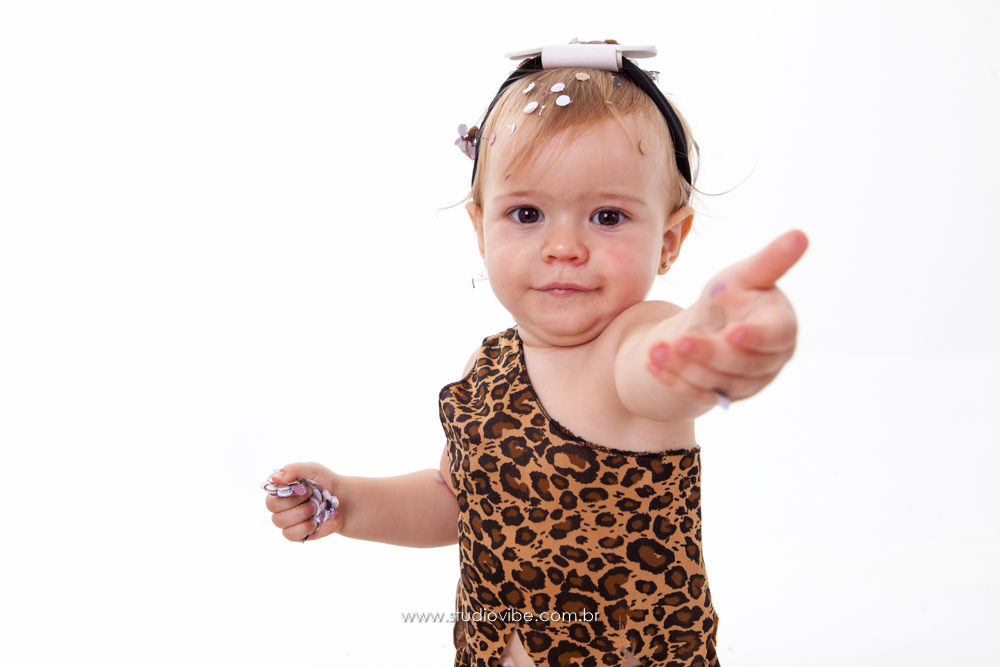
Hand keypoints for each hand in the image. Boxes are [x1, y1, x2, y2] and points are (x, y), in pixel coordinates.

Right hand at [265, 462, 342, 542]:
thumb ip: (294, 469)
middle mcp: (280, 503)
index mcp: (282, 487)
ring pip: (279, 521)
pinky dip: (303, 528)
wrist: (343, 501)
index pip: (269, 488)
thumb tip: (275, 478)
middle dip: (294, 501)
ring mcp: (286, 519)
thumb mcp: (312, 469)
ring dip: (300, 513)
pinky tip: (314, 522)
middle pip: (272, 506)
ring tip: (315, 508)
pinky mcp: (295, 533)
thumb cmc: (325, 483)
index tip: (301, 486)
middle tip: (311, 495)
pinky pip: (289, 535)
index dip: (283, 489)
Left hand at [646, 230, 807, 406]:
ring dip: (684, 367)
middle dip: (708, 353)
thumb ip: (771, 261)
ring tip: (655, 349)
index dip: (755, 338)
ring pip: (716, 381)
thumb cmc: (734, 295)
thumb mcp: (747, 275)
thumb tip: (800, 234)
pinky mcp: (721, 396)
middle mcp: (769, 362)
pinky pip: (696, 393)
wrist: (711, 324)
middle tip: (679, 340)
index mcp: (781, 328)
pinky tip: (651, 364)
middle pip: (740, 363)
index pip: (773, 337)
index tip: (732, 332)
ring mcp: (746, 384)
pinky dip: (672, 380)